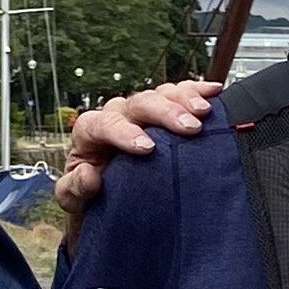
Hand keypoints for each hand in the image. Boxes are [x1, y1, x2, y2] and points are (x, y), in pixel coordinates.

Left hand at [56, 78, 216, 222]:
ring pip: (162, 93)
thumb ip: (74, 188)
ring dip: (184, 100)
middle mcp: (117, 115)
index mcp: (91, 131)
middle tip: (189, 128)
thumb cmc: (90, 193)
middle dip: (165, 113)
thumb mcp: (74, 197)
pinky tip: (213, 93)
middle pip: (139, 103)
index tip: (147, 148)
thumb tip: (89, 174)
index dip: (124, 132)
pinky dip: (196, 91)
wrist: (108, 194)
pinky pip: (179, 93)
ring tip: (203, 113)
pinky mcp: (163, 112)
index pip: (104, 123)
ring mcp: (142, 112)